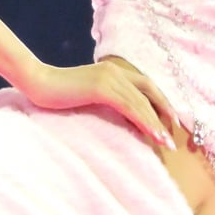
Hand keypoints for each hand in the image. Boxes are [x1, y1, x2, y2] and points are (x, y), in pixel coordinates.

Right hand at [20, 56, 178, 147]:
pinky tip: (152, 134)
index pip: (146, 86)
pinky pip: (129, 106)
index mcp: (114, 71)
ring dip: (157, 123)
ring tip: (167, 142)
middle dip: (166, 113)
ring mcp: (109, 78)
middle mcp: (116, 72)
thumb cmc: (58, 93)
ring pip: (141, 102)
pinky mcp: (102, 88)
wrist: (37, 82)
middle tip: (177, 132)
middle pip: (150, 92)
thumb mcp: (88, 95)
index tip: (172, 120)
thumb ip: (106, 101)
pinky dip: (144, 121)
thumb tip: (123, 119)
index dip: (161, 102)